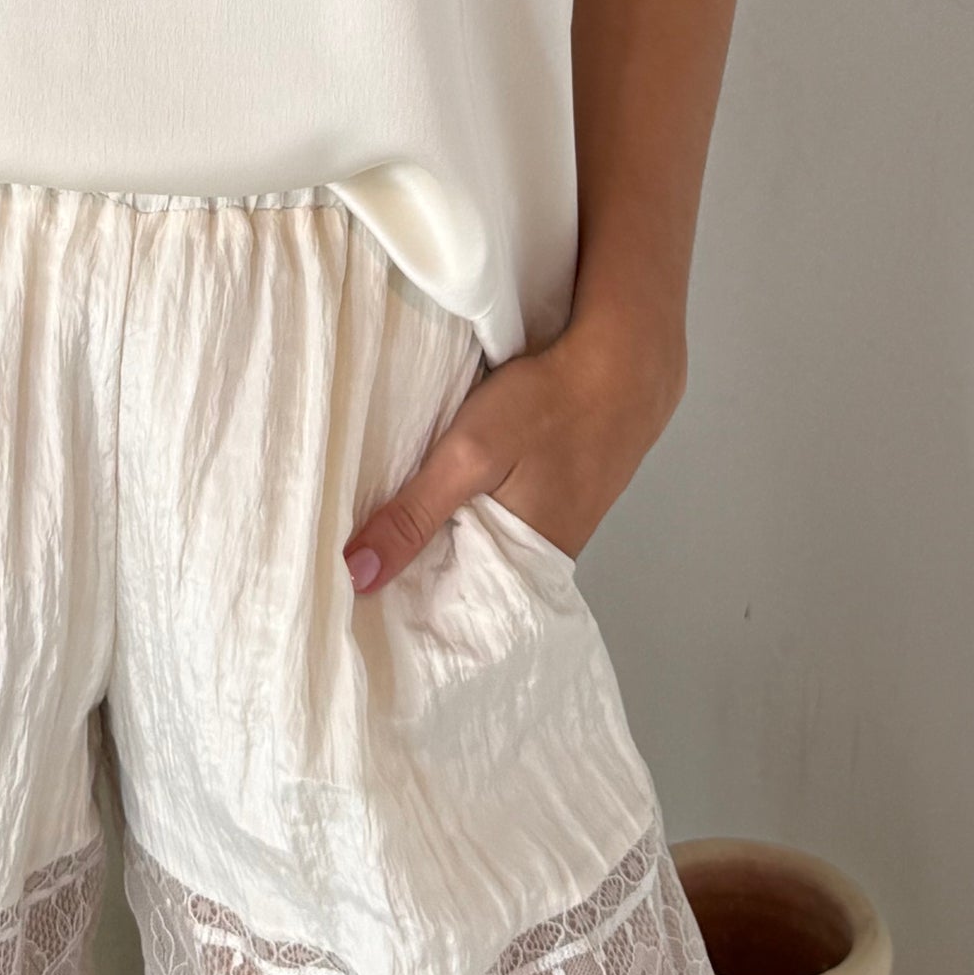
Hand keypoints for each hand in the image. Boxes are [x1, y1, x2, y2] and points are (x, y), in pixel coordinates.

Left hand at [338, 297, 686, 592]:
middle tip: (350, 571)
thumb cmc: (548, 407)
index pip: (449, 611)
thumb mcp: (469, 456)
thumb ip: (413, 515)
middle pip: (462, 580)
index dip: (401, 605)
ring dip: (439, 537)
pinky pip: (497, 518)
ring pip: (478, 544)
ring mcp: (552, 527)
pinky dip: (466, 509)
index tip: (350, 604)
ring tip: (378, 539)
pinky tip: (434, 498)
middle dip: (415, 574)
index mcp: (523, 569)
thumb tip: (358, 577)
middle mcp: (540, 561)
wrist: (623, 363)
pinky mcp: (553, 496)